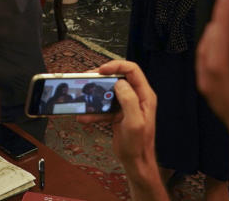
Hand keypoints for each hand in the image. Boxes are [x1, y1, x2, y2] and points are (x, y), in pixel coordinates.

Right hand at [78, 60, 168, 200]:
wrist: (135, 162)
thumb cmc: (138, 145)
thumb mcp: (134, 122)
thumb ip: (129, 100)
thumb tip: (119, 82)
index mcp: (145, 95)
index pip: (132, 70)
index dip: (116, 66)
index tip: (101, 70)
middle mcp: (137, 97)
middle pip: (118, 77)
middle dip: (102, 77)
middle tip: (87, 79)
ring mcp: (127, 105)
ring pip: (109, 91)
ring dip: (95, 94)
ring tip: (83, 96)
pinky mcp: (118, 113)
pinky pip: (105, 107)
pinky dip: (94, 111)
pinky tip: (84, 116)